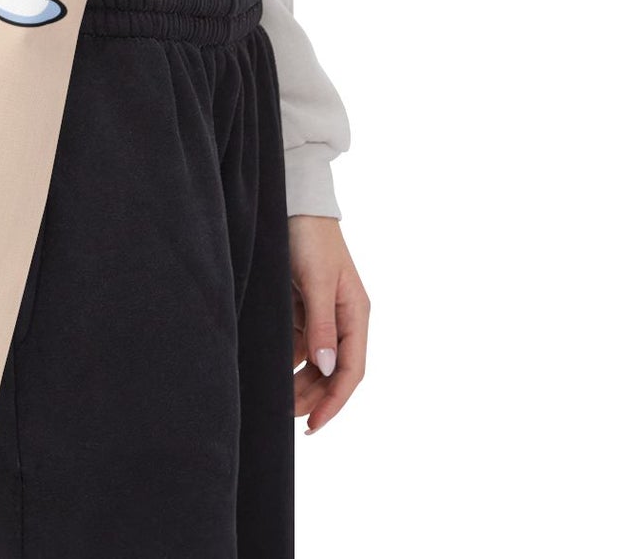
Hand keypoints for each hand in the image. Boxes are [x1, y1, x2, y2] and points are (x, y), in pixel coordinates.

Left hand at [290, 214, 368, 432]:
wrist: (293, 203)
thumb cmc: (311, 237)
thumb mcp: (318, 280)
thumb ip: (322, 324)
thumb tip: (327, 368)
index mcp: (355, 313)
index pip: (351, 369)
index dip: (335, 400)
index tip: (314, 423)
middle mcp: (342, 318)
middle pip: (332, 370)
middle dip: (313, 395)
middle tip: (287, 415)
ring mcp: (321, 313)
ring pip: (314, 360)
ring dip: (299, 381)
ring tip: (278, 399)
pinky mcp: (302, 306)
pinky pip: (297, 342)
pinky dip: (287, 358)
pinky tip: (271, 369)